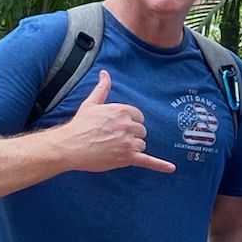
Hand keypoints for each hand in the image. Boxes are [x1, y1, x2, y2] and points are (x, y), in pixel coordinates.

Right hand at [60, 69, 174, 173]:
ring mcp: (128, 142)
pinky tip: (171, 168)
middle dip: (131, 135)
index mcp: (122, 110)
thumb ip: (102, 88)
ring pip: (141, 145)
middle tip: (113, 139)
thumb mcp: (91, 103)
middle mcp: (128, 125)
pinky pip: (148, 161)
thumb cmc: (80, 124)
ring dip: (132, 148)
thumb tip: (104, 73)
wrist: (70, 146)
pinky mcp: (127, 158)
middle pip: (141, 131)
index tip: (117, 127)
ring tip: (114, 149)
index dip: (129, 123)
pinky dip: (160, 165)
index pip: (139, 117)